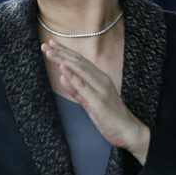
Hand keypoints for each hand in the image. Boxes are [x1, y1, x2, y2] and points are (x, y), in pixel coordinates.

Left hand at [41, 39, 149, 163]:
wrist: (128, 130)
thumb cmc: (110, 116)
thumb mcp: (90, 101)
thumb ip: (76, 89)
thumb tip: (63, 77)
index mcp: (100, 78)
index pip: (80, 61)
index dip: (66, 51)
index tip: (52, 44)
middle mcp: (101, 80)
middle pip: (78, 62)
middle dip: (62, 52)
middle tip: (47, 44)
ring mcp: (100, 89)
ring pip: (80, 70)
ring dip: (63, 59)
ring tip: (50, 51)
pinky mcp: (98, 101)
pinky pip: (83, 86)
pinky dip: (72, 75)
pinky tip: (63, 67)